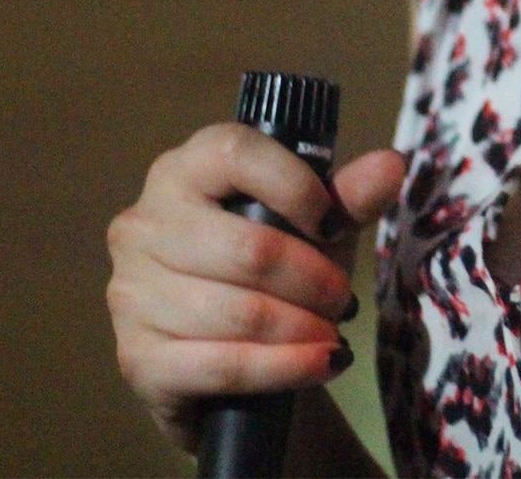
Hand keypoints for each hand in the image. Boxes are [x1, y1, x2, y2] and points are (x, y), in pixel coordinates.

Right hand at [106, 124, 405, 453]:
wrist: (236, 362)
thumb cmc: (276, 273)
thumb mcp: (318, 228)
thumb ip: (349, 196)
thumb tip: (391, 165)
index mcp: (183, 171)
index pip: (235, 153)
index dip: (296, 186)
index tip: (334, 222)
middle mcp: (143, 224)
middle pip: (248, 247)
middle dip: (314, 280)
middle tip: (344, 300)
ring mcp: (130, 292)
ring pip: (239, 311)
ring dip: (304, 328)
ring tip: (333, 335)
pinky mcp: (136, 358)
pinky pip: (223, 365)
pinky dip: (284, 368)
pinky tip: (320, 364)